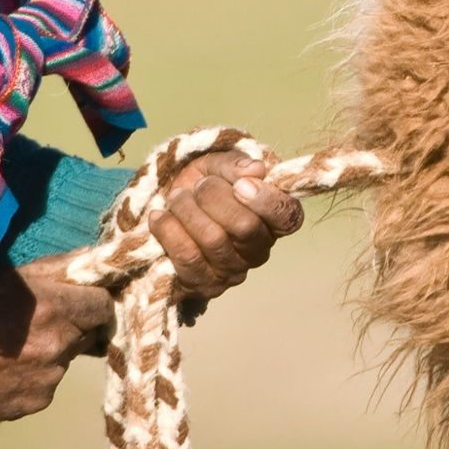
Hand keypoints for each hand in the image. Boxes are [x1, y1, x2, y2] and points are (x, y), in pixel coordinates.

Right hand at [0, 256, 112, 424]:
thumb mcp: (3, 278)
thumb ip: (50, 270)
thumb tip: (86, 261)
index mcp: (54, 309)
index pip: (102, 306)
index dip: (95, 301)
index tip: (83, 301)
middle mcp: (59, 346)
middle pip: (87, 334)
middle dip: (73, 326)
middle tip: (45, 322)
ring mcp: (50, 379)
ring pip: (66, 360)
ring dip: (53, 351)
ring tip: (17, 347)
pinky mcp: (37, 403)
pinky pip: (48, 384)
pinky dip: (36, 375)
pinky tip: (9, 369)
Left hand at [149, 150, 303, 301]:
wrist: (169, 210)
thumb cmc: (203, 185)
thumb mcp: (217, 165)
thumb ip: (235, 164)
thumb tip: (255, 169)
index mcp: (273, 219)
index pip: (287, 217)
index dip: (266, 200)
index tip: (240, 184)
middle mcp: (259, 250)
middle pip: (245, 226)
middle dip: (214, 197)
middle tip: (199, 185)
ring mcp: (232, 272)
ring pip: (213, 239)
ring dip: (187, 209)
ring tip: (177, 197)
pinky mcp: (203, 284)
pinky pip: (187, 257)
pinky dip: (168, 230)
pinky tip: (160, 216)